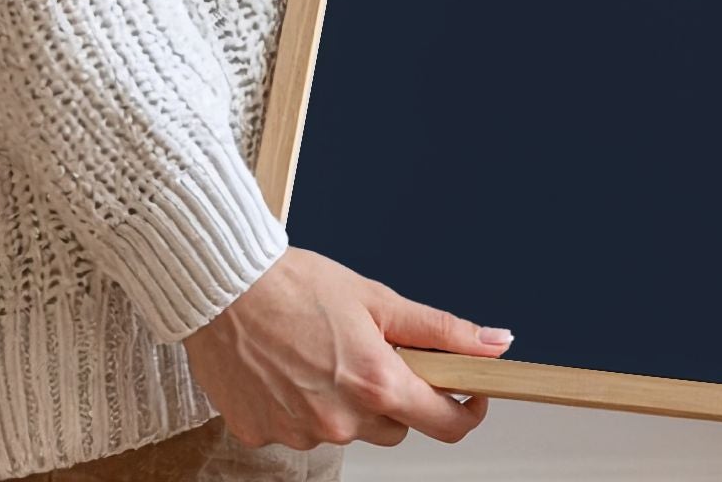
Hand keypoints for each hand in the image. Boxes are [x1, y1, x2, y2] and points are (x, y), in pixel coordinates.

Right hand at [183, 245, 510, 452]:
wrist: (226, 289)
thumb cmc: (300, 286)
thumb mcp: (381, 300)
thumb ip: (442, 331)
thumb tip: (496, 343)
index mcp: (377, 384)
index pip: (444, 425)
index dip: (466, 411)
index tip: (471, 394)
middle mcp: (340, 421)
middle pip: (394, 426)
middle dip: (396, 394)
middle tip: (375, 351)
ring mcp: (299, 434)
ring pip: (346, 429)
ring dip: (347, 401)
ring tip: (322, 351)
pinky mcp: (261, 435)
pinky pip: (300, 430)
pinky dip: (302, 405)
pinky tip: (288, 367)